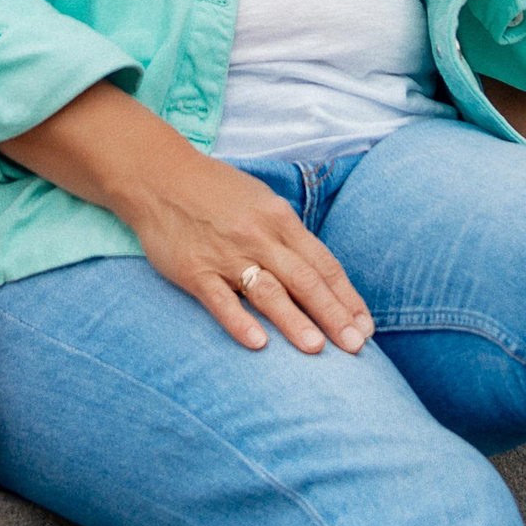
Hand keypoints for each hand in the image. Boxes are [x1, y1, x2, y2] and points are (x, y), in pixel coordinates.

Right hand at [119, 146, 374, 354]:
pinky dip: (240, 322)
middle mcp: (259, 236)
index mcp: (280, 219)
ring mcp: (226, 254)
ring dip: (294, 321)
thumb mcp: (261, 202)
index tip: (366, 327)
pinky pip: (220, 301)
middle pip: (304, 280)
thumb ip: (288, 236)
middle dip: (333, 315)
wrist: (159, 176)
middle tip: (355, 347)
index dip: (347, 297)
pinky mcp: (195, 270)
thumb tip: (319, 272)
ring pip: (268, 292)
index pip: (323, 264)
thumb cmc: (216, 191)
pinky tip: (258, 344)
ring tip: (317, 349)